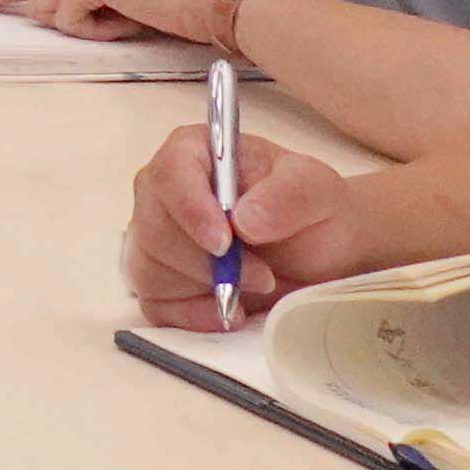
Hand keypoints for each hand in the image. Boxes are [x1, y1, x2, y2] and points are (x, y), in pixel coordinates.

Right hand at [123, 121, 422, 326]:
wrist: (319, 252)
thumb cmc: (312, 210)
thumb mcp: (317, 190)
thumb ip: (290, 193)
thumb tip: (243, 219)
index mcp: (193, 154)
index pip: (170, 174)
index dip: (190, 210)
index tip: (224, 243)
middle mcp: (163, 194)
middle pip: (154, 231)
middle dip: (208, 263)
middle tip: (262, 275)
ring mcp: (155, 240)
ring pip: (150, 271)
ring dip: (205, 289)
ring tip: (253, 288)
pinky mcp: (160, 283)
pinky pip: (155, 306)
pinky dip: (191, 316)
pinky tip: (227, 312)